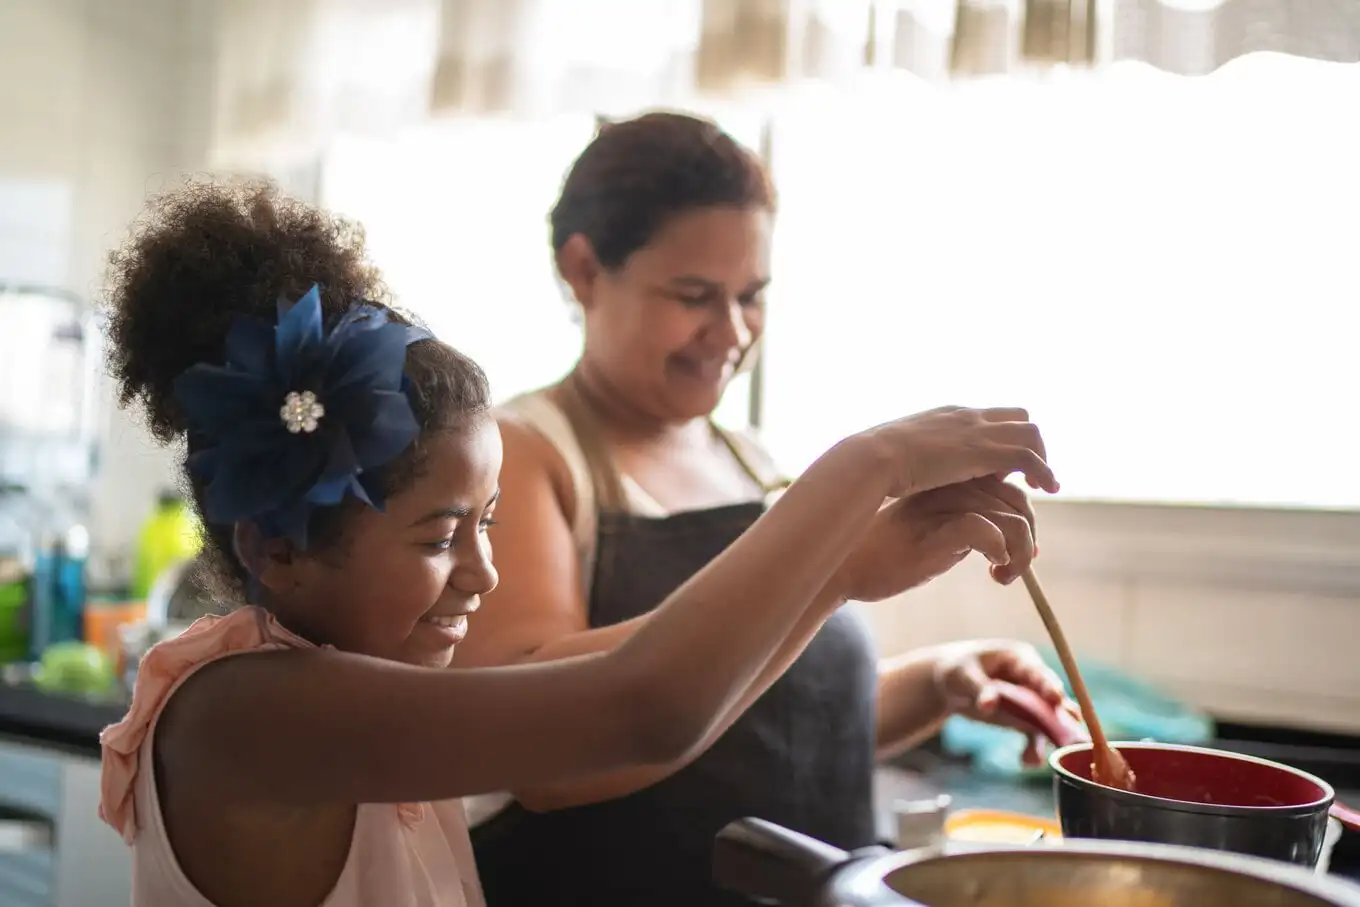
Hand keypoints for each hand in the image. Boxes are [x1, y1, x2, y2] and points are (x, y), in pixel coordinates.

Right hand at [835, 476, 1036, 601]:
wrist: (848, 565)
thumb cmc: (890, 552)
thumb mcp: (935, 529)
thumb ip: (971, 523)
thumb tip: (1018, 541)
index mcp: (950, 481)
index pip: (1009, 487)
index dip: (1023, 519)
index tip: (1016, 551)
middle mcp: (950, 486)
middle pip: (1018, 501)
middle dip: (1027, 539)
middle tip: (1011, 570)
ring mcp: (944, 506)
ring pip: (1012, 519)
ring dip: (1019, 555)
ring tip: (1002, 576)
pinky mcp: (937, 530)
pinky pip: (989, 532)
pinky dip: (1001, 553)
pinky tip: (991, 570)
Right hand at [853, 406, 1057, 498]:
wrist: (872, 459)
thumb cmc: (873, 464)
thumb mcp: (895, 456)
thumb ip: (910, 459)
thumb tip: (903, 474)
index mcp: (947, 416)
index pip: (988, 417)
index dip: (1001, 439)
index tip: (1002, 466)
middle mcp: (967, 416)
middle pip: (1017, 416)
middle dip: (1028, 442)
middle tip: (1028, 473)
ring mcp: (977, 431)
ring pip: (1030, 432)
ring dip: (1042, 457)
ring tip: (1043, 485)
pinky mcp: (985, 451)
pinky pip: (1028, 457)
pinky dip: (1043, 471)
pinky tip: (1047, 489)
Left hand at [931, 639, 1076, 765]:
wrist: (950, 684)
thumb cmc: (958, 670)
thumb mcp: (963, 676)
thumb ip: (979, 689)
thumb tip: (989, 705)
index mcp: (1020, 659)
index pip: (1038, 672)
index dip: (1049, 686)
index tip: (1056, 699)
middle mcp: (1033, 680)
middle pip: (1053, 700)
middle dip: (1063, 719)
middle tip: (1077, 738)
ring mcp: (1032, 701)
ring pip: (1048, 722)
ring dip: (1050, 741)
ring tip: (1038, 758)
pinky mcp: (1025, 720)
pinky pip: (1035, 736)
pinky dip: (1033, 749)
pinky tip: (1026, 761)